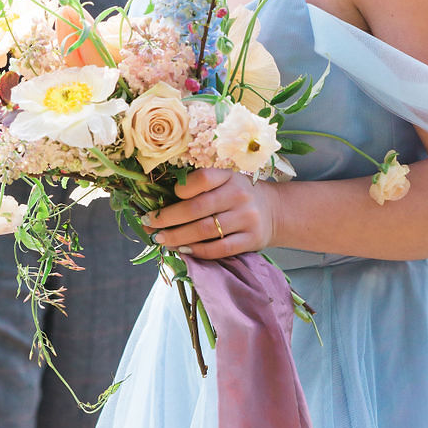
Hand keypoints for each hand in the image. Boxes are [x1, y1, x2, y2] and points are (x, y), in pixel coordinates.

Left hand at [146, 169, 277, 257]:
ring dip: (178, 237)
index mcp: (229, 176)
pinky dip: (198, 251)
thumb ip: (199, 188)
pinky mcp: (251, 240)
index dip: (180, 190)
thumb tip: (158, 202)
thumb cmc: (238, 195)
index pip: (202, 178)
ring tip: (161, 239)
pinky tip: (184, 250)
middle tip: (151, 224)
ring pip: (205, 231)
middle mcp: (238, 195)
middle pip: (197, 208)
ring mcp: (246, 218)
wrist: (275, 211)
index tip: (165, 198)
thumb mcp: (224, 182)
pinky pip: (219, 249)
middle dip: (168, 218)